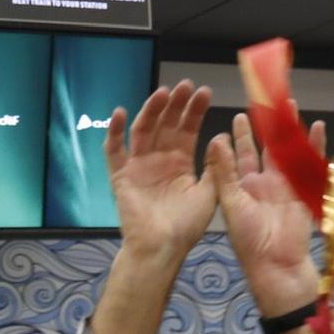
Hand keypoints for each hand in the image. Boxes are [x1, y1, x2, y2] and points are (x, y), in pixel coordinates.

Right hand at [106, 81, 216, 261]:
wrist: (161, 248)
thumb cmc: (186, 226)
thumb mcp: (209, 194)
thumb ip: (214, 166)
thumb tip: (220, 136)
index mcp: (181, 162)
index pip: (188, 129)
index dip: (195, 111)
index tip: (204, 92)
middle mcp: (160, 159)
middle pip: (166, 124)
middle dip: (175, 105)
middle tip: (185, 85)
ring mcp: (139, 165)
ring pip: (144, 130)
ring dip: (151, 110)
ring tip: (163, 93)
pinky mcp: (121, 175)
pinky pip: (114, 151)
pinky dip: (114, 132)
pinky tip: (121, 113)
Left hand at [207, 108, 324, 314]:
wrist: (275, 264)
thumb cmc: (248, 239)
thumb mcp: (230, 202)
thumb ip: (224, 171)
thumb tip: (215, 139)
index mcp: (244, 186)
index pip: (241, 154)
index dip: (240, 135)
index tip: (238, 115)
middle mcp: (265, 183)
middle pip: (266, 148)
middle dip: (266, 126)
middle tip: (265, 103)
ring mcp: (286, 186)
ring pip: (288, 151)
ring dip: (290, 130)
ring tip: (290, 105)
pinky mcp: (304, 191)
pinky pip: (311, 164)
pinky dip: (315, 146)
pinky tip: (317, 126)